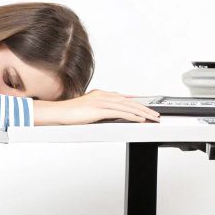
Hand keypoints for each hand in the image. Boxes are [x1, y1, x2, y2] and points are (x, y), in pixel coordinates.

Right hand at [32, 90, 160, 124]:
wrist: (58, 113)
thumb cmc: (69, 114)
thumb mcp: (88, 111)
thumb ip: (100, 111)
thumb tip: (110, 116)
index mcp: (101, 95)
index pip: (124, 99)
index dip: (138, 104)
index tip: (148, 109)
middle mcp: (104, 96)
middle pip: (130, 101)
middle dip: (145, 108)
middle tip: (156, 115)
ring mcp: (102, 101)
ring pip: (128, 106)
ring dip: (143, 112)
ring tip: (153, 118)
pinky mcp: (100, 109)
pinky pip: (121, 112)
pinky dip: (133, 115)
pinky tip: (140, 119)